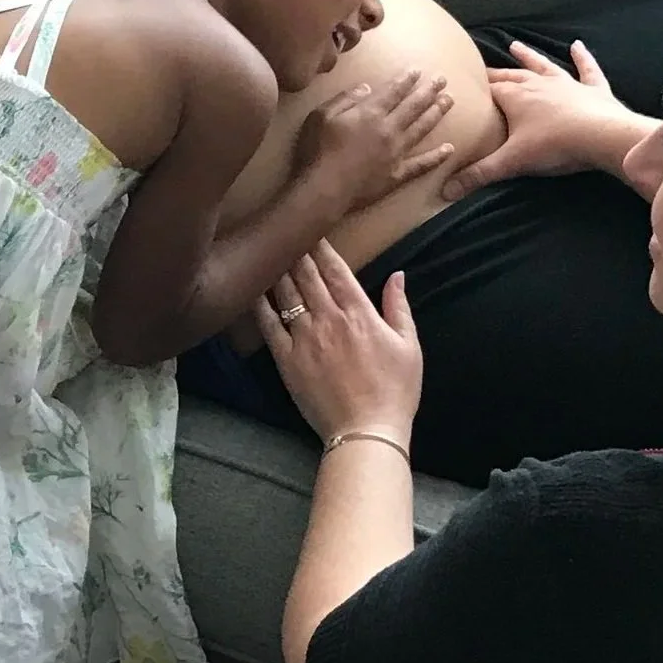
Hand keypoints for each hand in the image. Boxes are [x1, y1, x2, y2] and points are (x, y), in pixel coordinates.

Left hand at [255, 242, 421, 442]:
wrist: (366, 430)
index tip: (312, 232)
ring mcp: (304, 338)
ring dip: (277, 270)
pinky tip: (253, 290)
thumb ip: (399, 306)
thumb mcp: (409, 345)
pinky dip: (260, 305)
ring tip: (268, 253)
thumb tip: (397, 274)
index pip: (335, 269)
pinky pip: (268, 325)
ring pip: (285, 293)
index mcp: (359, 312)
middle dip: (296, 251)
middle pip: (306, 275)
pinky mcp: (286, 359)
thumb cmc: (395, 390)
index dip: (321, 247)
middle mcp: (328, 318)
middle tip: (285, 234)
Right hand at [293, 69, 454, 213]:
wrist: (324, 189)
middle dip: (429, 91)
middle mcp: (388, 129)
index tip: (419, 70)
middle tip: (442, 80)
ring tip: (449, 101)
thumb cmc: (317, 151)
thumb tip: (367, 88)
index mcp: (370, 113)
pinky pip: (422, 164)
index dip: (407, 79)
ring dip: (437, 114)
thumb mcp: (320, 116)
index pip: (394, 91)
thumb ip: (345, 99)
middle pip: (414, 106)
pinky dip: (436, 157)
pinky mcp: (397, 175)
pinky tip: (450, 149)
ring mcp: (396, 153)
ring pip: (421, 129)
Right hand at [441, 39, 640, 199]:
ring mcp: (567, 84)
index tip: (460, 83)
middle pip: (511, 75)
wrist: (602, 136)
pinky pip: (587, 69)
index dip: (474, 88)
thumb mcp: (512, 162)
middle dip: (495, 73)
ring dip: (529, 56)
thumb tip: (445, 192)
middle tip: (482, 69)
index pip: (489, 89)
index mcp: (516, 97)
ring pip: (543, 66)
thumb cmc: (554, 145)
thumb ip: (478, 175)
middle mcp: (539, 84)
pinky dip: (583, 58)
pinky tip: (578, 46)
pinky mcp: (593, 90)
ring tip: (515, 45)